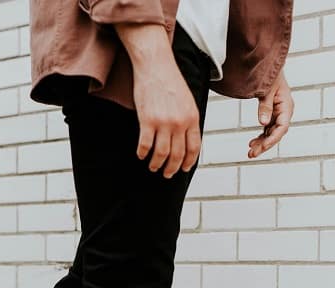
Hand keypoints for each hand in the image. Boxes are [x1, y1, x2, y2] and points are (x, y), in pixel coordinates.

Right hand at [114, 23, 201, 178]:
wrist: (156, 66)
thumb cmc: (170, 81)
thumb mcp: (187, 101)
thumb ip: (188, 120)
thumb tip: (186, 139)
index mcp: (192, 118)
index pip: (193, 148)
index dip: (188, 162)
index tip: (183, 169)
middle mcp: (180, 123)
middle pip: (177, 155)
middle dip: (171, 168)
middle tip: (166, 174)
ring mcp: (163, 122)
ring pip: (161, 154)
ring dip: (156, 164)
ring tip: (153, 167)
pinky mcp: (147, 120)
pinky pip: (144, 145)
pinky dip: (142, 153)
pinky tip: (140, 155)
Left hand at [248, 70, 292, 158]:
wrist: (270, 68)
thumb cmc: (271, 76)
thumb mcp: (267, 90)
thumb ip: (265, 107)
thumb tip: (263, 123)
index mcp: (287, 106)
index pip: (282, 126)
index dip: (273, 138)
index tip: (263, 147)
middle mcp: (285, 112)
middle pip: (276, 133)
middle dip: (265, 145)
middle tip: (252, 154)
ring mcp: (279, 114)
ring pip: (271, 133)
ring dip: (261, 143)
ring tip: (250, 152)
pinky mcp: (273, 115)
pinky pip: (268, 129)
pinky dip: (260, 136)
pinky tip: (252, 143)